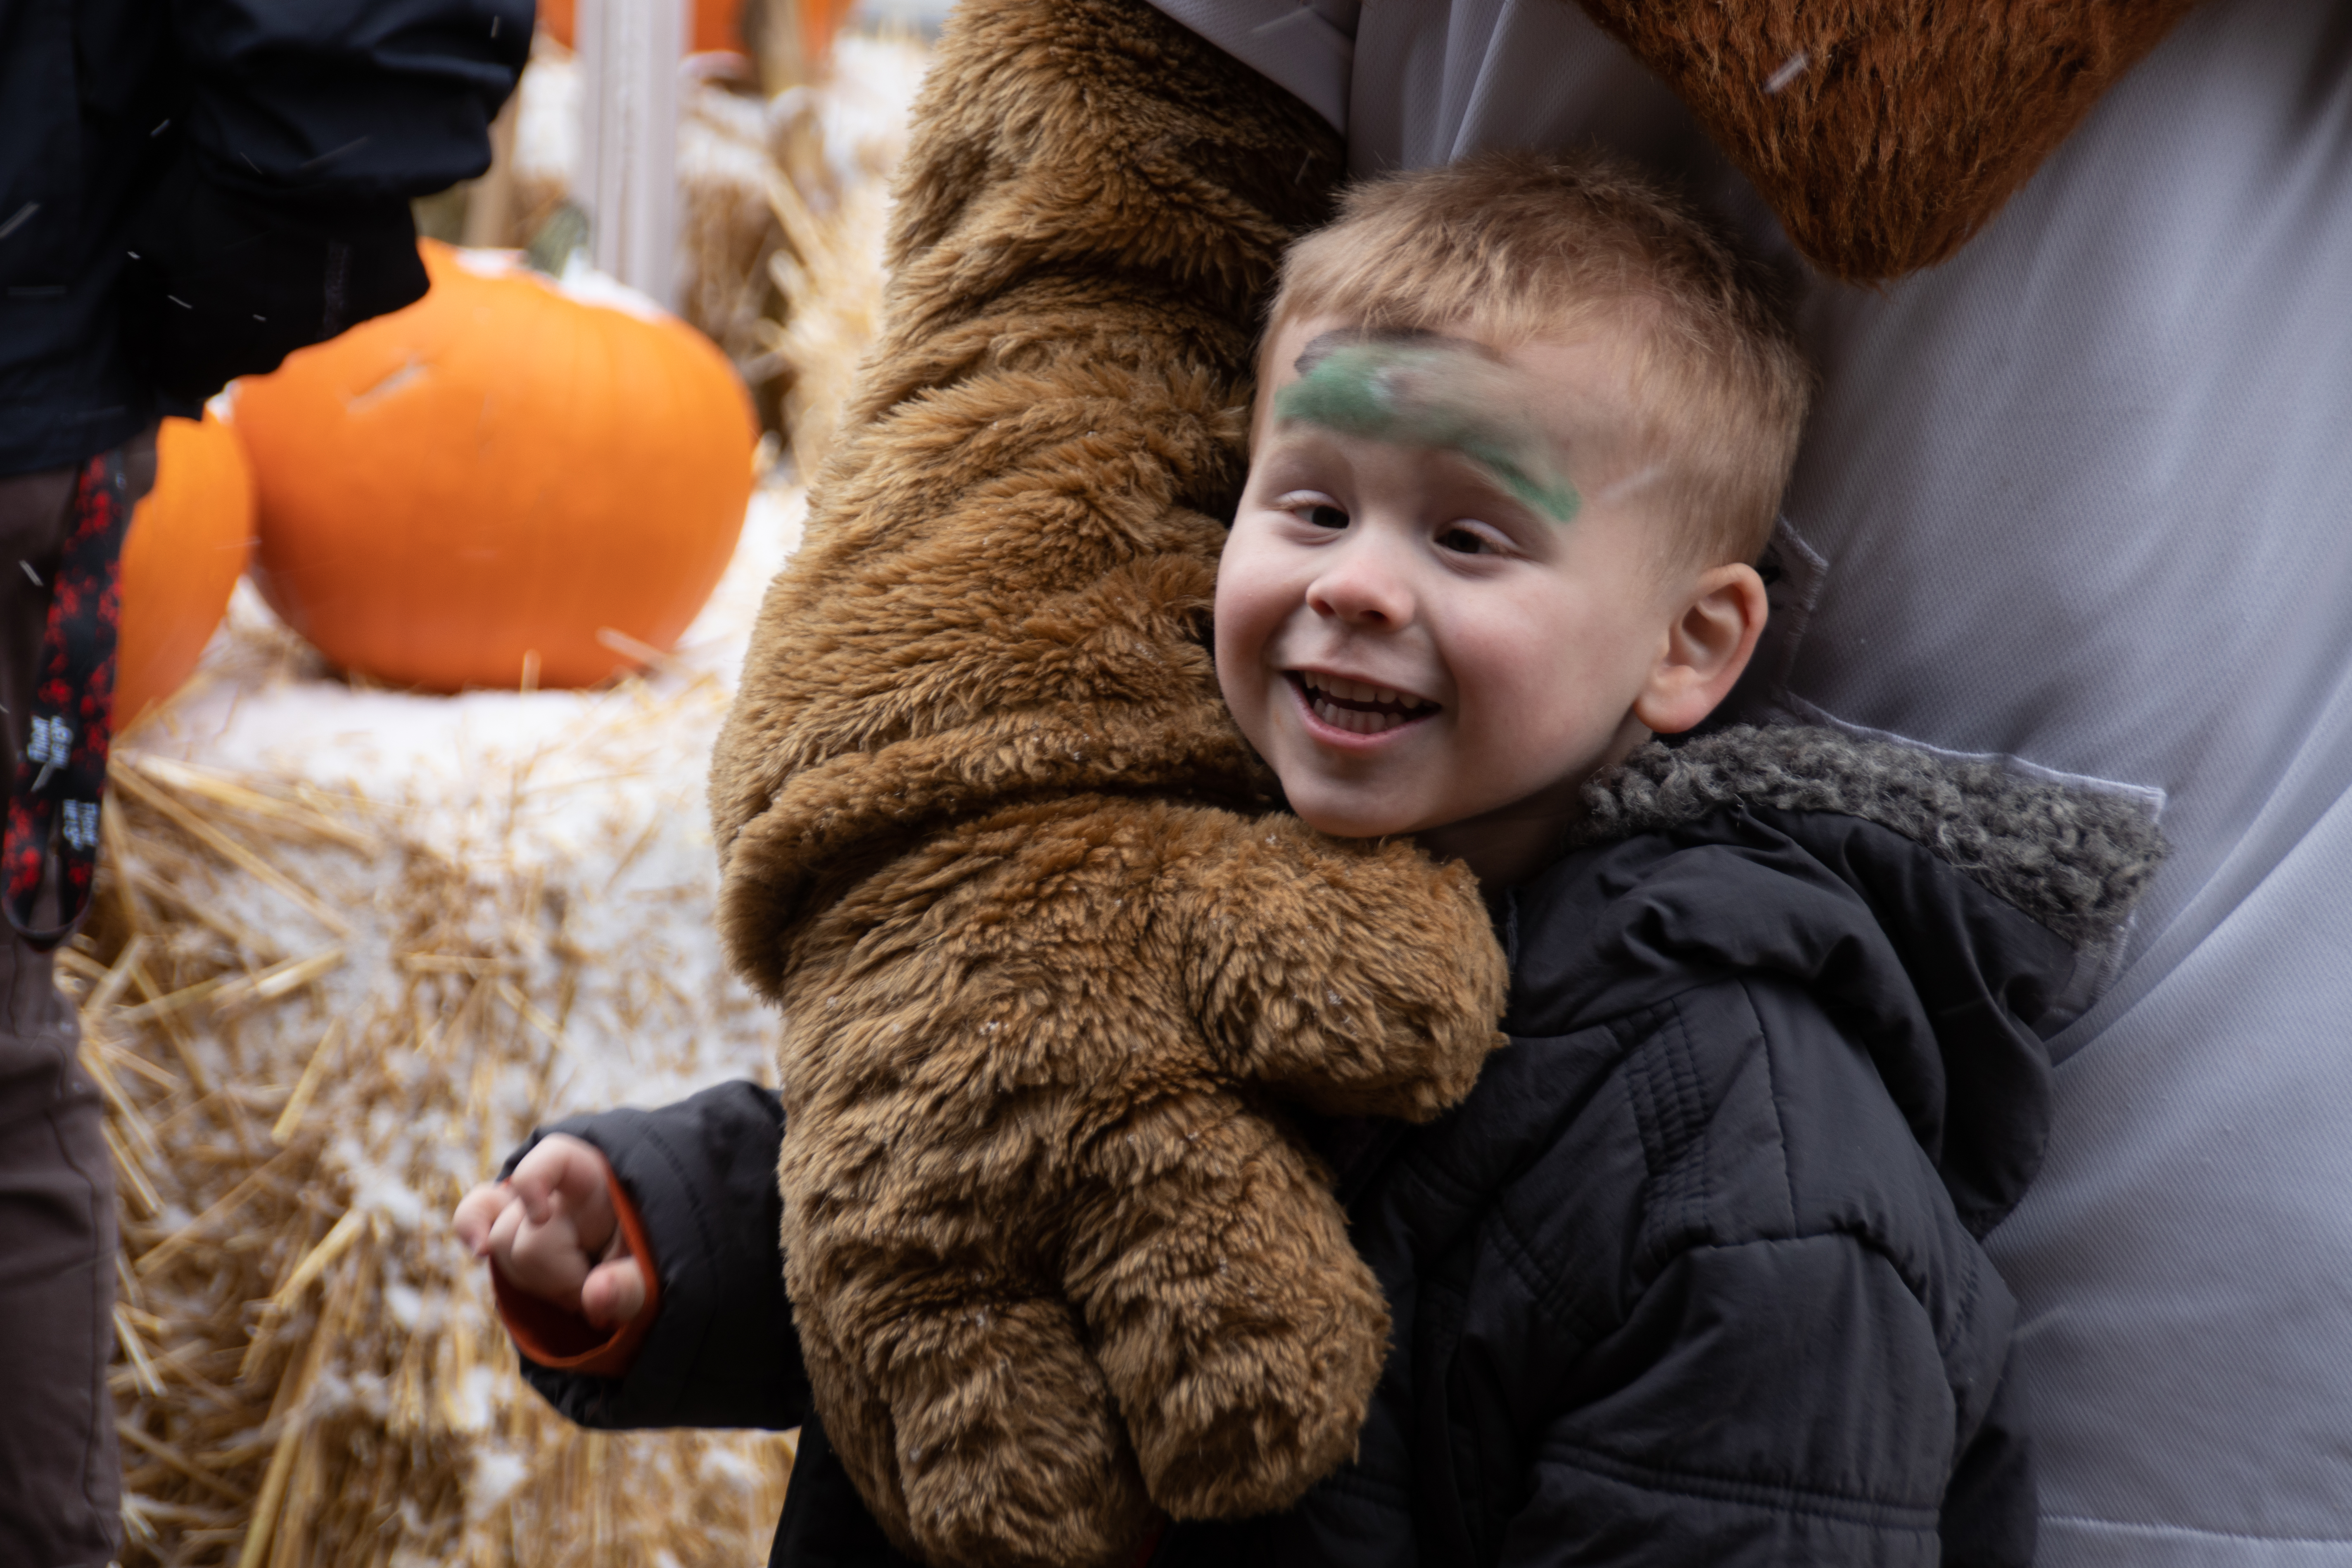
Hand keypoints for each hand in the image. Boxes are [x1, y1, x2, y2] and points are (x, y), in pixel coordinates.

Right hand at [454, 1134, 646, 1326]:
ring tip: (577, 1288)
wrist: (643, 1268)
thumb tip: (594, 1299)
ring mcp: (529, 1205)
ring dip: (537, 1281)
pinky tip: (479, 1250)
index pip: (552, 1157)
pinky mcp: (512, 1229)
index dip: (532, 1181)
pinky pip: (474, 1218)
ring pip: (502, 1244)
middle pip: (524, 1229)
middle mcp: (558, 1186)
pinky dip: (473, 1231)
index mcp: (598, 1179)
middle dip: (556, 1276)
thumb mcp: (658, 1272)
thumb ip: (631, 1285)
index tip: (541, 1216)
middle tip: (596, 1290)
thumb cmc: (652, 1259)